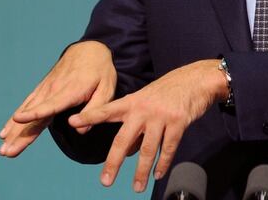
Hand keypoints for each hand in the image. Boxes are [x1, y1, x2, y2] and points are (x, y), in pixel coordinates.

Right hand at [0, 40, 116, 156]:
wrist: (89, 49)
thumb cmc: (100, 71)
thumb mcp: (107, 89)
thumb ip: (95, 110)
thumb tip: (80, 131)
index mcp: (70, 91)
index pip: (50, 105)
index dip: (34, 113)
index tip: (18, 119)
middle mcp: (53, 90)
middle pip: (34, 114)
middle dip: (19, 133)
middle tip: (5, 151)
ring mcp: (46, 88)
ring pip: (27, 111)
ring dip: (14, 129)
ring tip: (2, 146)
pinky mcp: (42, 88)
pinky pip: (27, 104)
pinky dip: (16, 117)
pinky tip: (7, 130)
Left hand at [68, 59, 226, 192]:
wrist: (195, 80)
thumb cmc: (167, 92)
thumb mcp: (145, 103)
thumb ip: (133, 127)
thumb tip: (126, 153)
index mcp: (131, 102)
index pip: (106, 110)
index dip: (89, 116)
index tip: (72, 121)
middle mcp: (142, 109)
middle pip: (123, 139)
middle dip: (113, 162)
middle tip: (105, 181)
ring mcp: (160, 116)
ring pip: (147, 149)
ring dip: (141, 171)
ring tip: (136, 187)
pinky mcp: (178, 122)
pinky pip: (168, 148)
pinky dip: (163, 164)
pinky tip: (158, 174)